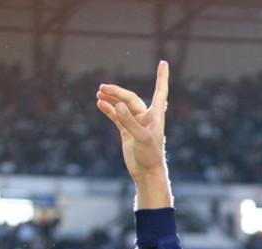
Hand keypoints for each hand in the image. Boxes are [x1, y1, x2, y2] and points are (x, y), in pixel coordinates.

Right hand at [96, 62, 169, 180]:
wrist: (147, 173)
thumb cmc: (150, 156)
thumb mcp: (141, 138)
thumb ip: (129, 121)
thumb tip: (118, 105)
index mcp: (156, 115)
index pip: (160, 91)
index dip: (162, 77)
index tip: (163, 63)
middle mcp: (147, 116)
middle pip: (131, 98)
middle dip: (117, 92)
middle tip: (102, 88)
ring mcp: (136, 123)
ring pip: (122, 106)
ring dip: (112, 99)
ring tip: (99, 93)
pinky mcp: (127, 131)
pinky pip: (116, 116)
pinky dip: (109, 110)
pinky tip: (100, 104)